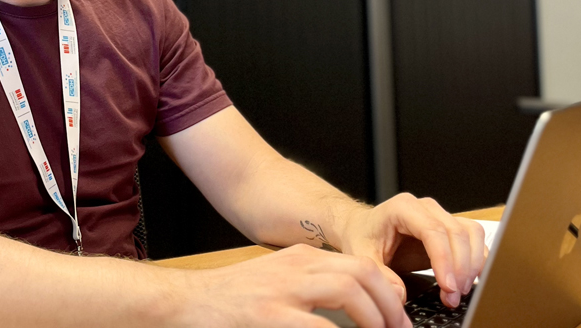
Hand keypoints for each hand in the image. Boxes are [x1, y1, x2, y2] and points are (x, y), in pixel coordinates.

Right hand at [174, 244, 410, 327]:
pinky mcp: (269, 314)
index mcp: (301, 259)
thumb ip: (310, 293)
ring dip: (375, 316)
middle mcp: (296, 267)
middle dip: (391, 304)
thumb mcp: (276, 285)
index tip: (397, 317)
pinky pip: (320, 326)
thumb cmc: (229, 302)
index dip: (388, 292)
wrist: (184, 303)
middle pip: (363, 272)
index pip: (360, 265)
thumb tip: (350, 315)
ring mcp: (283, 290)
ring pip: (350, 290)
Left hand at [337, 194, 487, 307]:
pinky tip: (469, 280)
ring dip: (472, 264)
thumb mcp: (362, 255)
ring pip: (471, 234)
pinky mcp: (449, 227)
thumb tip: (399, 293)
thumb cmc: (362, 236)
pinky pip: (473, 238)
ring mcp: (440, 215)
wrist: (363, 227)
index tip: (448, 286)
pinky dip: (476, 260)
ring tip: (460, 291)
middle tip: (453, 297)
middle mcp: (426, 208)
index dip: (445, 260)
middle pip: (457, 233)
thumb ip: (379, 274)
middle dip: (460, 269)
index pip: (433, 231)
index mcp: (403, 208)